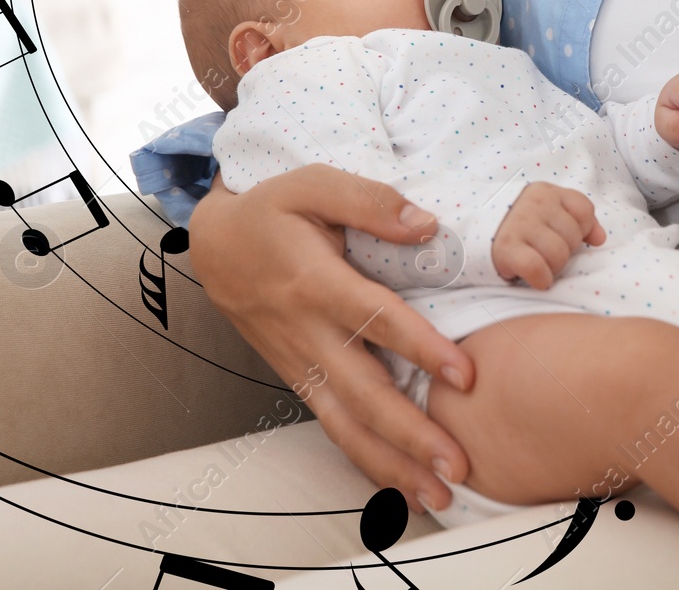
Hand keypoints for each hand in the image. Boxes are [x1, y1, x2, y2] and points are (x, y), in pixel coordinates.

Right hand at [189, 164, 471, 514]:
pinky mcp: (299, 379)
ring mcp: (300, 363)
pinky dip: (367, 462)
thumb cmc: (272, 210)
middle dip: (412, 434)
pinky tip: (403, 487)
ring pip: (346, 424)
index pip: (375, 320)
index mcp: (315, 282)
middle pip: (364, 392)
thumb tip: (426, 224)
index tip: (465, 375)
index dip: (421, 348)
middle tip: (458, 464)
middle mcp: (307, 333)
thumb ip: (369, 200)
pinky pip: (334, 427)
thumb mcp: (312, 183)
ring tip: (440, 496)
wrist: (213, 245)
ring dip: (393, 464)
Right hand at [491, 181, 607, 289]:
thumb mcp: (548, 212)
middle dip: (564, 252)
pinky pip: (537, 267)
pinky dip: (541, 279)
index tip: (563, 237)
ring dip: (552, 268)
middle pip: (572, 237)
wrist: (471, 230)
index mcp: (547, 192)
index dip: (581, 230)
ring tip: (537, 263)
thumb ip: (579, 220)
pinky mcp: (506, 248)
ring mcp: (519, 224)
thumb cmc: (519, 226)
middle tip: (544, 253)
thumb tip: (600, 239)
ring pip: (558, 254)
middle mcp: (534, 204)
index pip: (584, 211)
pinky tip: (536, 279)